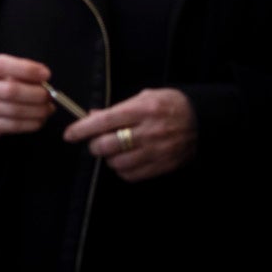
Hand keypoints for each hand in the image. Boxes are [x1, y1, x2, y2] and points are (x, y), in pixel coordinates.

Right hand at [0, 53, 53, 143]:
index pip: (3, 65)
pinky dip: (31, 123)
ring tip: (48, 108)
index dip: (27, 69)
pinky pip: (13, 125)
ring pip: (14, 110)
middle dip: (36, 94)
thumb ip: (18, 74)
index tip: (46, 74)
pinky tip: (40, 119)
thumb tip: (43, 81)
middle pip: (11, 90)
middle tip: (49, 95)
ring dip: (37, 110)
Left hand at [64, 87, 196, 181]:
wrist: (202, 119)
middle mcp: (149, 132)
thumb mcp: (144, 97)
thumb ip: (117, 108)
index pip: (104, 121)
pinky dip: (122, 170)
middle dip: (94, 145)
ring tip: (113, 150)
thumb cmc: (169, 104)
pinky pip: (132, 175)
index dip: (82, 129)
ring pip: (118, 163)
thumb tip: (92, 117)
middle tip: (95, 141)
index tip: (69, 135)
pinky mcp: (163, 166)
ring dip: (109, 158)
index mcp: (142, 110)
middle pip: (107, 145)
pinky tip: (126, 160)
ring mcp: (157, 151)